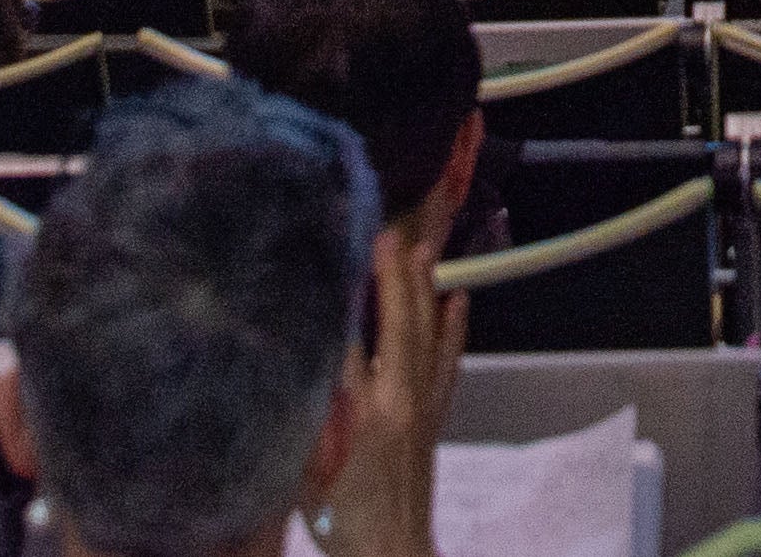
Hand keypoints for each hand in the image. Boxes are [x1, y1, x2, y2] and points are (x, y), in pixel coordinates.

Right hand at [314, 225, 466, 556]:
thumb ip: (306, 415)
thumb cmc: (341, 519)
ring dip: (424, 292)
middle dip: (392, 277)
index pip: (351, 339)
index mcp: (362, 414)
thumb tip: (303, 361)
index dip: (344, 296)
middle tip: (386, 234)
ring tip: (423, 251)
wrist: (392, 552)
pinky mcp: (434, 418)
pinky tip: (457, 301)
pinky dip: (454, 329)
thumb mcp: (305, 469)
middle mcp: (399, 401)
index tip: (338, 256)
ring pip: (427, 336)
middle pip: (398, 325)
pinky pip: (448, 362)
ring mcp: (423, 407)